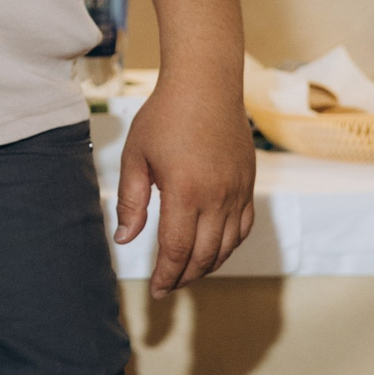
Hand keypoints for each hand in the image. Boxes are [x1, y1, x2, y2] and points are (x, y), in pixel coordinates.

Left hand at [113, 72, 254, 297]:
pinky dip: (228, 246)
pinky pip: (243, 228)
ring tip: (186, 271)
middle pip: (203, 255)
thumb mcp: (136, 157)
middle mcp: (217, 197)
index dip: (166, 276)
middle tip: (167, 285)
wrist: (206, 84)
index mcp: (185, 192)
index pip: (177, 250)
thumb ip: (131, 202)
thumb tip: (125, 240)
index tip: (156, 290)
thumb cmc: (165, 116)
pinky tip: (212, 249)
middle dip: (184, 277)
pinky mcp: (248, 183)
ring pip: (227, 246)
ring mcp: (237, 191)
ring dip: (206, 265)